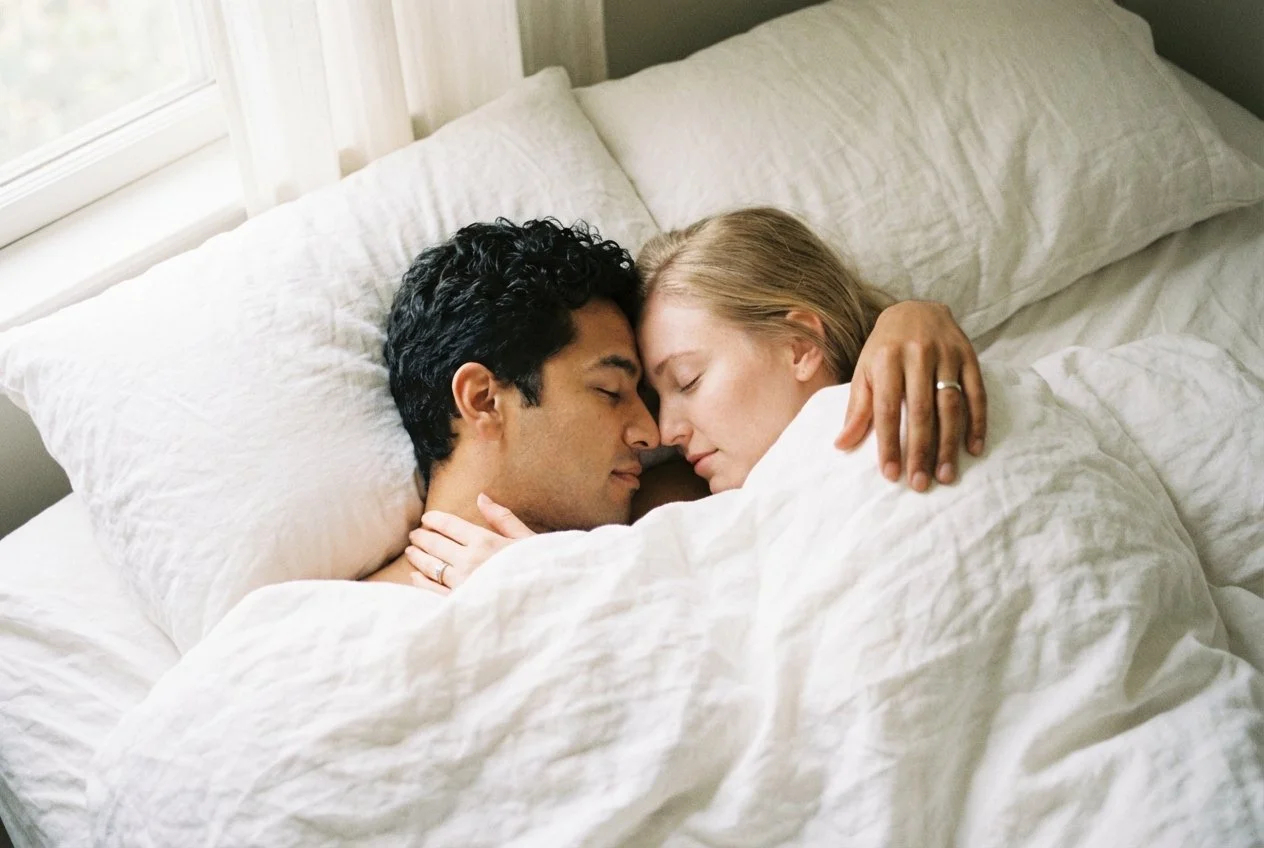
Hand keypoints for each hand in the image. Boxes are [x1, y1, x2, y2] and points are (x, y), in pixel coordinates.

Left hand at [406, 493, 534, 594]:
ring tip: (411, 552)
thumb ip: (502, 518)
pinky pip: (432, 590)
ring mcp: (462, 584)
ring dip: (417, 557)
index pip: (450, 525)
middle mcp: (470, 561)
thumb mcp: (526, 539)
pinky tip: (416, 576)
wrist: (546, 606)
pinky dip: (421, 582)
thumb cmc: (540, 570)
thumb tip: (481, 497)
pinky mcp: (459, 604)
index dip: (434, 520)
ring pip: (430, 566)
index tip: (426, 519)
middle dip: (421, 537)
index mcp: (486, 541)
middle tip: (414, 535)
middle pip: (435, 544)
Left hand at [835, 301, 986, 490]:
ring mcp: (947, 356)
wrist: (916, 308)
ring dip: (949, 444)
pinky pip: (977, 394)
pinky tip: (974, 449)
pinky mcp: (969, 357)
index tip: (891, 475)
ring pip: (950, 406)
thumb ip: (858, 408)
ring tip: (946, 475)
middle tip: (920, 483)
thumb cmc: (885, 347)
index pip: (887, 410)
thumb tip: (842, 445)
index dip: (889, 444)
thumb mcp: (865, 371)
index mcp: (886, 360)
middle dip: (920, 451)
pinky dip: (977, 423)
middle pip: (920, 412)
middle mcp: (917, 356)